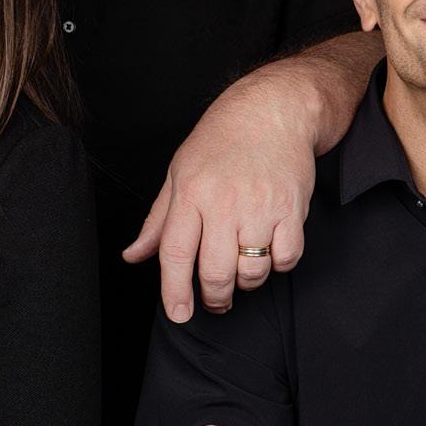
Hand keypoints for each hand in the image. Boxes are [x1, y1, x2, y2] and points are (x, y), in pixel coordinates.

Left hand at [123, 66, 322, 321]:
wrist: (273, 111)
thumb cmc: (221, 142)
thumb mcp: (178, 173)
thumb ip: (158, 222)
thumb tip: (133, 256)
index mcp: (190, 193)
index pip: (176, 254)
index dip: (174, 292)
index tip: (178, 314)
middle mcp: (224, 202)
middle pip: (216, 272)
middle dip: (215, 297)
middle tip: (215, 301)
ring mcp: (261, 206)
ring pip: (252, 271)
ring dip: (247, 282)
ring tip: (243, 268)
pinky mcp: (292, 209)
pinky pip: (286, 258)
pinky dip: (278, 265)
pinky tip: (270, 251)